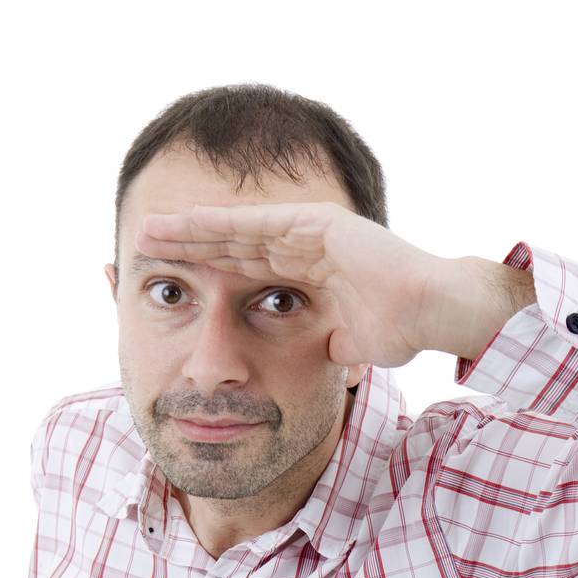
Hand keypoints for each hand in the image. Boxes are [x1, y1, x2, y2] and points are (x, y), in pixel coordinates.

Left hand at [134, 200, 446, 370]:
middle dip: (187, 242)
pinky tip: (188, 222)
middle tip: (142, 241)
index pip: (245, 268)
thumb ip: (325, 340)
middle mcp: (305, 244)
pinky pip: (260, 225)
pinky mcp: (317, 224)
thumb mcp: (347, 342)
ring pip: (237, 229)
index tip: (170, 276)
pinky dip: (223, 223)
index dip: (207, 269)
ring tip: (150, 229)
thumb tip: (317, 354)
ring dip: (192, 229)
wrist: (434, 311)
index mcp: (308, 271)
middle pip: (232, 242)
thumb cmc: (402, 329)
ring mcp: (310, 230)